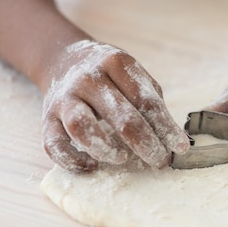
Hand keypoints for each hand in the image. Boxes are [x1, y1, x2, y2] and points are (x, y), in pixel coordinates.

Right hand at [42, 40, 189, 171]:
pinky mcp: (46, 117)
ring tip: (122, 159)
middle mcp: (89, 78)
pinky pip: (54, 143)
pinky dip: (72, 159)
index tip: (180, 147)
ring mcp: (65, 97)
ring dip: (104, 147)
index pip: (146, 100)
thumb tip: (176, 141)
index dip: (165, 126)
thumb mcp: (135, 77)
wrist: (64, 60)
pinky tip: (92, 166)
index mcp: (117, 64)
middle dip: (144, 142)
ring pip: (81, 125)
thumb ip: (153, 104)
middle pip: (120, 114)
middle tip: (159, 160)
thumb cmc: (111, 76)